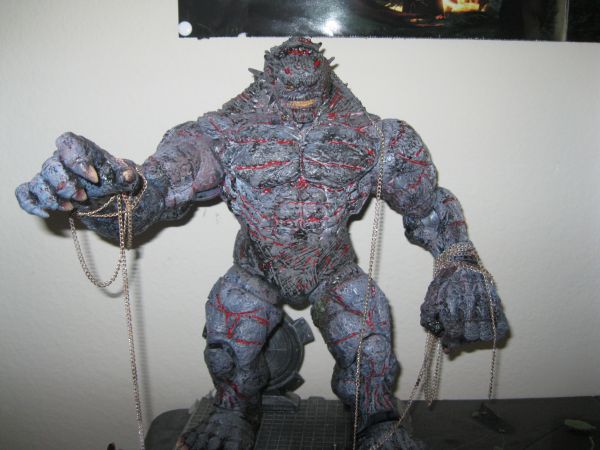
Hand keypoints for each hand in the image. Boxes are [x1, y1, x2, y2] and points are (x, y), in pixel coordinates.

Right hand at [16, 132, 137, 216]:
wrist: (111, 194)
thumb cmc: (113, 179)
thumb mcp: (124, 176)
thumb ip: (126, 174)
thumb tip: (128, 175)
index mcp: (79, 149)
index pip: (67, 143)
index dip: (76, 159)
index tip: (94, 178)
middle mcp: (60, 161)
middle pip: (51, 166)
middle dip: (65, 184)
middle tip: (82, 197)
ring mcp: (50, 177)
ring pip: (38, 182)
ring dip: (51, 198)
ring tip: (70, 207)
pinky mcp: (45, 193)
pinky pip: (25, 193)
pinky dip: (30, 203)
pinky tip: (46, 213)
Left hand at [421, 265, 508, 350]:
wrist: (460, 260)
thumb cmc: (444, 280)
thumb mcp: (431, 296)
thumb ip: (429, 316)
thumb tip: (435, 332)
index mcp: (452, 303)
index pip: (454, 333)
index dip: (449, 342)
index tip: (446, 343)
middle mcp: (470, 304)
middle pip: (470, 336)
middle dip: (462, 340)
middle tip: (457, 337)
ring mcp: (484, 303)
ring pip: (485, 333)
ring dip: (477, 337)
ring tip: (470, 334)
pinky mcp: (494, 301)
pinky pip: (500, 324)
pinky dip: (495, 332)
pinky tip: (486, 332)